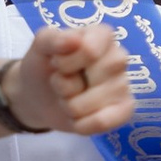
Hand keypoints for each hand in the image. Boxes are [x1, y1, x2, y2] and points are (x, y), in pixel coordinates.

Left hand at [9, 19, 135, 136]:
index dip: (66, 63)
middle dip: (66, 86)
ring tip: (68, 97)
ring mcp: (123, 85)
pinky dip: (84, 125)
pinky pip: (106, 122)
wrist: (37, 95)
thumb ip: (53, 38)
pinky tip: (77, 119)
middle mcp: (117, 58)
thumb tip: (75, 40)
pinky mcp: (123, 110)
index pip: (90, 50)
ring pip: (94, 103)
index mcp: (102, 36)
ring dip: (70, 105)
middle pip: (94, 77)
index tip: (56, 63)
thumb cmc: (44, 65)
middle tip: (61, 81)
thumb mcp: (39, 46)